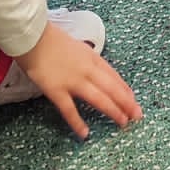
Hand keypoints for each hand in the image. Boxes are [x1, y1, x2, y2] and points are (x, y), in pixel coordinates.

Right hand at [15, 21, 141, 140]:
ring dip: (113, 111)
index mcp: (91, 57)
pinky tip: (85, 133)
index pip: (113, 76)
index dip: (124, 89)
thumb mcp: (76, 45)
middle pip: (112, 88)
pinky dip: (78, 122)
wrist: (33, 35)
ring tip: (122, 122)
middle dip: (126, 102)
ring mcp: (73, 80)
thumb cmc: (50, 38)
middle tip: (137, 115)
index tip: (133, 99)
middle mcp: (87, 69)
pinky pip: (70, 109)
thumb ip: (85, 58)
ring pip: (99, 98)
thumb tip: (92, 68)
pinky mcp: (56, 90)